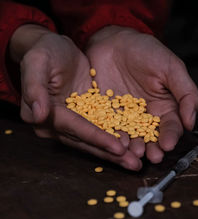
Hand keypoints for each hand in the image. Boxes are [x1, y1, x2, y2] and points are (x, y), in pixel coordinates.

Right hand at [9, 25, 141, 169]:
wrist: (54, 48)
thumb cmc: (44, 52)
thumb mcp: (37, 63)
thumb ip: (35, 88)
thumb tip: (38, 115)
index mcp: (42, 115)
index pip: (75, 129)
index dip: (97, 139)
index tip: (118, 148)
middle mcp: (57, 125)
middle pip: (86, 142)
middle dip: (111, 154)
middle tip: (134, 165)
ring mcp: (72, 124)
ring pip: (95, 142)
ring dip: (116, 153)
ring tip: (137, 162)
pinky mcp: (85, 118)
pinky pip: (102, 131)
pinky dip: (117, 139)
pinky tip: (134, 147)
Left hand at [85, 26, 197, 162]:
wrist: (114, 41)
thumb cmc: (147, 51)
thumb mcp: (172, 68)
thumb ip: (186, 93)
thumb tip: (191, 122)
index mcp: (166, 107)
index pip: (171, 127)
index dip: (171, 136)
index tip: (167, 144)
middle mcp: (147, 116)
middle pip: (152, 138)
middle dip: (153, 149)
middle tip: (152, 157)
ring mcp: (126, 117)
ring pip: (131, 137)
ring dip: (133, 148)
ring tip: (132, 154)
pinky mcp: (106, 115)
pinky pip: (109, 129)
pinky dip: (112, 138)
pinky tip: (113, 144)